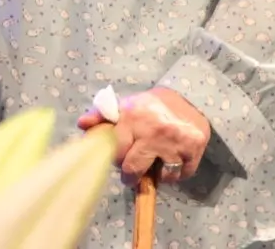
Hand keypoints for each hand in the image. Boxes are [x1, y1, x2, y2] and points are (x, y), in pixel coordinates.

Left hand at [77, 87, 209, 185]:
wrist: (189, 97)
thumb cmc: (152, 106)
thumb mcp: (126, 106)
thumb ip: (102, 115)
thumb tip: (81, 124)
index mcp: (133, 116)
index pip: (115, 152)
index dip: (116, 158)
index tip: (120, 157)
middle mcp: (154, 130)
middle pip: (132, 169)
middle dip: (130, 171)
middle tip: (134, 164)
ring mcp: (175, 142)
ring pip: (157, 176)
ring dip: (155, 172)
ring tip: (155, 159)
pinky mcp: (193, 151)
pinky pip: (178, 176)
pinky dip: (173, 173)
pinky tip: (172, 159)